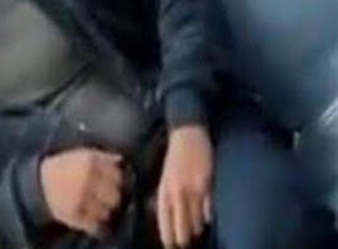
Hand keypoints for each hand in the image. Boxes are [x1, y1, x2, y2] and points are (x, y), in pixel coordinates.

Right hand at [40, 148, 123, 236]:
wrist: (39, 182)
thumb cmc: (64, 167)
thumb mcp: (81, 155)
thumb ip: (103, 157)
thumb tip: (121, 160)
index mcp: (90, 162)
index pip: (117, 176)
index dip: (117, 181)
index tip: (112, 183)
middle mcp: (87, 179)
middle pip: (115, 197)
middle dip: (112, 198)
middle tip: (106, 198)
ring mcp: (80, 198)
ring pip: (107, 213)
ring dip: (104, 212)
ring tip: (97, 209)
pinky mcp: (73, 215)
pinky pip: (94, 226)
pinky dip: (96, 226)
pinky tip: (93, 221)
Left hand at [157, 125, 213, 247]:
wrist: (187, 135)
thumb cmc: (176, 157)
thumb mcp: (166, 177)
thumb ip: (168, 197)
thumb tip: (171, 218)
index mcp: (164, 191)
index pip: (164, 221)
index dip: (168, 236)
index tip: (170, 246)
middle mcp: (176, 193)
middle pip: (181, 226)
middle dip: (184, 238)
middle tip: (186, 245)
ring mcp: (192, 190)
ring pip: (196, 220)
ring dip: (196, 229)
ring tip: (198, 234)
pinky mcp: (206, 185)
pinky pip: (208, 209)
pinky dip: (208, 216)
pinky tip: (208, 219)